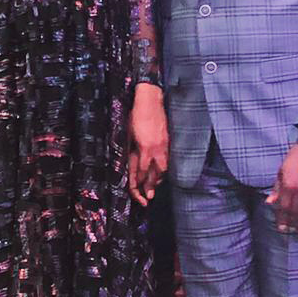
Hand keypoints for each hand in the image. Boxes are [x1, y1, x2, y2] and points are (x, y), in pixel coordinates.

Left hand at [127, 91, 169, 206]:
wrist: (150, 100)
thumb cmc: (137, 115)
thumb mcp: (128, 133)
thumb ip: (131, 148)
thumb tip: (130, 159)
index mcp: (144, 148)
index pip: (142, 171)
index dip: (139, 183)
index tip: (138, 192)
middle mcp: (156, 149)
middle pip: (156, 173)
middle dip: (152, 185)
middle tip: (149, 196)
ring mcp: (164, 144)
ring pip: (164, 166)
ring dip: (160, 177)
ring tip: (157, 184)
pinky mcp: (168, 139)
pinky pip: (167, 158)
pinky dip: (164, 166)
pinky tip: (162, 168)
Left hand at [265, 145, 297, 233]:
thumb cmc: (294, 158)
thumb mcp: (281, 171)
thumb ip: (276, 188)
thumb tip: (269, 202)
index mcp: (288, 186)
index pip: (284, 207)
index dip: (282, 219)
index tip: (282, 228)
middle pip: (296, 211)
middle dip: (293, 222)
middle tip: (292, 230)